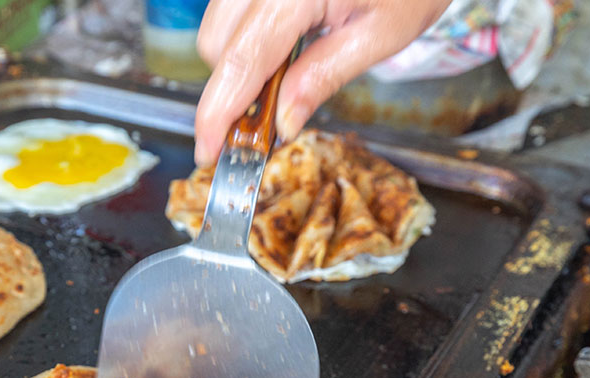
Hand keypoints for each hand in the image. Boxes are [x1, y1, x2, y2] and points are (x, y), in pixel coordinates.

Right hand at [193, 0, 453, 164]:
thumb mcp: (379, 34)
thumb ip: (323, 77)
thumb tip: (282, 122)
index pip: (241, 61)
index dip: (219, 113)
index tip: (209, 151)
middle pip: (216, 43)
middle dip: (234, 85)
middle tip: (273, 112)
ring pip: (218, 23)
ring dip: (241, 57)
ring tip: (288, 69)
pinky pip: (233, 6)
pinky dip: (249, 32)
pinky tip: (285, 41)